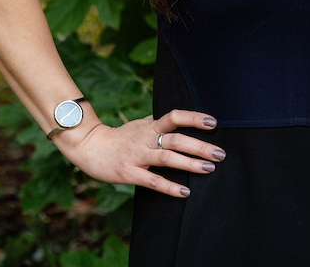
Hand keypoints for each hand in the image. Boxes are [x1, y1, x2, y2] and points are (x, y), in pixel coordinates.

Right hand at [52, 109, 224, 196]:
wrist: (89, 147)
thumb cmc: (120, 137)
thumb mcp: (140, 125)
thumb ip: (159, 122)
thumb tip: (180, 117)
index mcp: (149, 127)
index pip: (174, 117)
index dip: (193, 118)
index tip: (213, 122)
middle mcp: (145, 139)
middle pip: (176, 139)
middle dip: (200, 146)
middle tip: (221, 153)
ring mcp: (137, 156)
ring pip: (167, 158)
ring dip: (190, 164)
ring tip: (209, 168)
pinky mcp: (130, 173)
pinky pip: (153, 181)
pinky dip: (170, 187)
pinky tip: (185, 192)